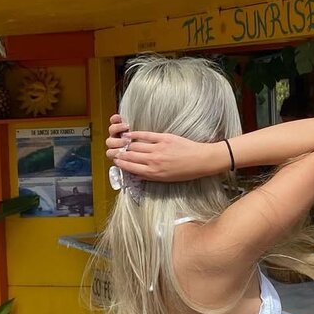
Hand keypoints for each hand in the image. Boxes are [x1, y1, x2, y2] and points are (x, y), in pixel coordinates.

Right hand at [105, 115, 226, 181]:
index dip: (121, 163)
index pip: (131, 168)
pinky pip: (145, 136)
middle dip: (119, 153)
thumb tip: (137, 173)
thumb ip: (150, 175)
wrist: (201, 160)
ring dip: (125, 144)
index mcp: (153, 173)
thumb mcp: (166, 179)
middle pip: (131, 156)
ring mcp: (158, 149)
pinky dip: (135, 135)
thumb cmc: (185, 172)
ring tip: (118, 142)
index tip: (115, 160)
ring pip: (135, 146)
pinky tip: (129, 134)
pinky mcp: (164, 138)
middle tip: (112, 150)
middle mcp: (153, 161)